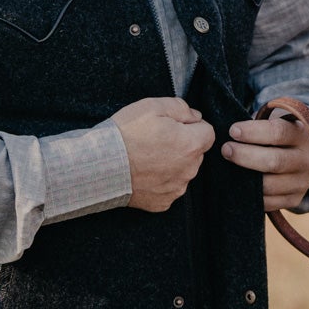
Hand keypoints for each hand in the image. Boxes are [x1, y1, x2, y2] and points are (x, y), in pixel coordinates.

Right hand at [111, 96, 215, 211]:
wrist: (100, 165)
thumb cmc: (126, 135)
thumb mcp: (153, 106)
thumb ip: (181, 108)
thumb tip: (195, 116)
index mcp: (191, 145)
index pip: (208, 132)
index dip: (191, 126)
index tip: (174, 126)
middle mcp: (189, 170)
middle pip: (195, 153)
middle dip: (182, 145)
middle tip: (156, 140)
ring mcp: (176, 188)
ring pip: (182, 171)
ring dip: (172, 164)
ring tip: (146, 157)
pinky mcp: (163, 202)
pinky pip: (168, 188)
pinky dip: (159, 181)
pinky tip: (143, 173)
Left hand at [221, 114, 308, 211]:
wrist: (304, 157)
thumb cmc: (280, 136)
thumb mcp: (277, 123)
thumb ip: (259, 124)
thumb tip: (229, 132)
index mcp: (302, 135)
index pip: (278, 132)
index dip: (253, 132)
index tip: (232, 131)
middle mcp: (306, 159)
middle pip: (274, 161)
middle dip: (245, 155)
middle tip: (226, 149)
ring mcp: (301, 182)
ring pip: (269, 185)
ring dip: (244, 179)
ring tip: (227, 169)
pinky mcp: (294, 199)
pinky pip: (268, 202)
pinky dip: (250, 196)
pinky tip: (238, 185)